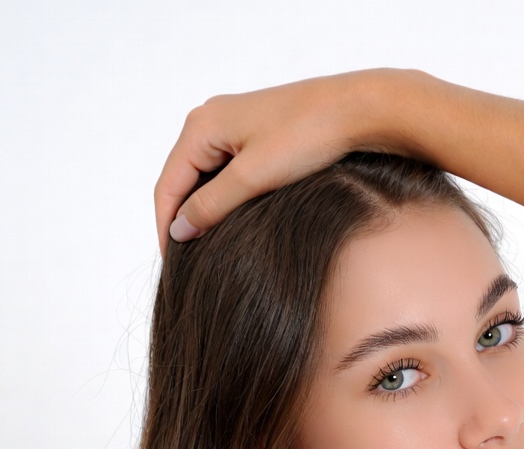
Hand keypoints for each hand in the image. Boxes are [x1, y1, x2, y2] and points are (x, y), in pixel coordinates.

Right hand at [153, 70, 403, 253]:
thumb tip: (179, 230)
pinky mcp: (257, 133)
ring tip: (208, 246)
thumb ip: (211, 205)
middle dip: (182, 219)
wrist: (358, 110)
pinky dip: (225, 196)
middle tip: (188, 261)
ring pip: (205, 176)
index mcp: (200, 126)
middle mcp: (210, 120)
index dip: (166, 227)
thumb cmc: (307, 137)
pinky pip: (227, 170)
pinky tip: (234, 220)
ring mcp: (234, 124)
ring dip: (204, 209)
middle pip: (182, 180)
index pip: (167, 185)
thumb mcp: (253, 178)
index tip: (173, 264)